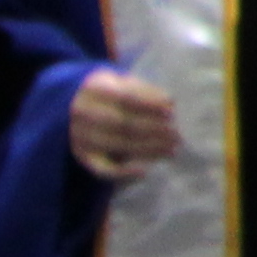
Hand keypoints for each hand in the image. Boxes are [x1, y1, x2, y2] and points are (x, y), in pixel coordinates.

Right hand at [68, 68, 183, 180]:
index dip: (150, 106)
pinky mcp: (82, 155)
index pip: (125, 98)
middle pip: (122, 123)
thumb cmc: (113, 96)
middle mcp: (81, 112)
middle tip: (177, 136)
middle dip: (153, 130)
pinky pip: (102, 169)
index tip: (171, 112)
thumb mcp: (125, 84)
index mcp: (93, 88)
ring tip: (172, 149)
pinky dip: (123, 172)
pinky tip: (144, 172)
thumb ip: (146, 91)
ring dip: (148, 149)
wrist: (79, 109)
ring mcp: (80, 135)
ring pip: (118, 145)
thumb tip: (169, 103)